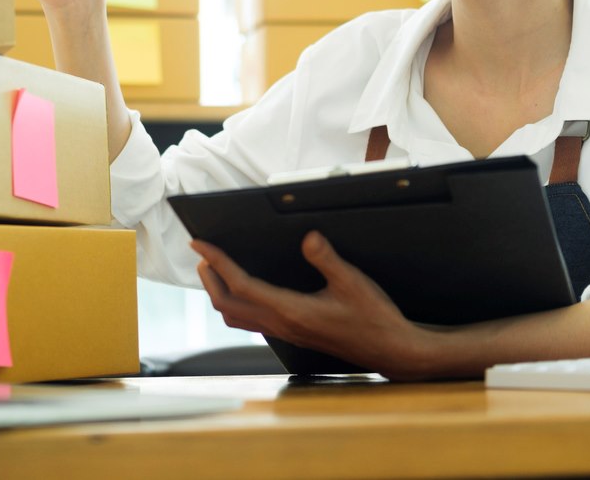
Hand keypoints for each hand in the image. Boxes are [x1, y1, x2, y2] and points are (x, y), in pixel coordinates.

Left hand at [192, 232, 432, 379]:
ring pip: (236, 317)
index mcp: (291, 310)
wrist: (389, 351)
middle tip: (201, 254)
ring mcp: (285, 333)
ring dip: (219, 293)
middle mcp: (282, 324)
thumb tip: (307, 237)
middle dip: (209, 278)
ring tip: (214, 270)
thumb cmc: (373, 318)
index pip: (241, 284)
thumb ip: (327, 258)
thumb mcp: (353, 282)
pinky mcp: (292, 335)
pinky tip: (245, 291)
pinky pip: (251, 322)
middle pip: (227, 304)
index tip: (200, 245)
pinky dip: (236, 304)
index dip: (217, 262)